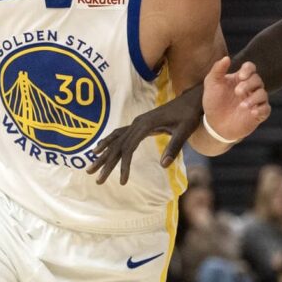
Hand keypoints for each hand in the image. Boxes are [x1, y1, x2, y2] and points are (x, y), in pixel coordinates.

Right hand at [87, 86, 202, 184]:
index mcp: (145, 125)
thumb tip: (163, 166)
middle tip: (96, 179)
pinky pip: (119, 134)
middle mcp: (137, 123)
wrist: (191, 100)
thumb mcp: (184, 131)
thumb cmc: (189, 115)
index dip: (124, 165)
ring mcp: (137, 123)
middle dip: (106, 163)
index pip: (129, 148)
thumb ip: (174, 147)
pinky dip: (108, 143)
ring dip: (103, 154)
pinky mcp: (139, 124)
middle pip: (117, 145)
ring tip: (91, 168)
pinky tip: (100, 150)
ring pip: (116, 140)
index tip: (122, 181)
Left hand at [201, 56, 269, 146]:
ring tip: (242, 105)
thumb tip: (227, 58)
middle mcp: (250, 88)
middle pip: (257, 79)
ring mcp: (255, 101)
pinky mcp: (258, 114)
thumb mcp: (211, 84)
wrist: (214, 124)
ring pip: (263, 94)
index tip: (241, 76)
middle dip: (249, 84)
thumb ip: (217, 69)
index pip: (250, 68)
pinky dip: (261, 109)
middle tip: (237, 92)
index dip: (248, 69)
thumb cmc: (213, 102)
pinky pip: (266, 109)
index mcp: (240, 78)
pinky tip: (252, 112)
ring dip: (254, 98)